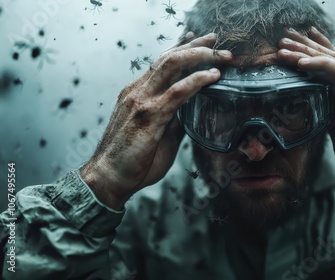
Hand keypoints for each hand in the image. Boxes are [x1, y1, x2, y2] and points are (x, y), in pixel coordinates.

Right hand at [80, 33, 232, 209]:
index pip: (162, 62)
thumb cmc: (131, 161)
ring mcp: (141, 101)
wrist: (107, 179)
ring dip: (201, 57)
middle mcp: (137, 91)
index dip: (184, 49)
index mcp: (137, 93)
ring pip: (172, 65)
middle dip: (197, 47)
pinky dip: (197, 80)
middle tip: (218, 43)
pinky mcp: (148, 116)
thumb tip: (192, 113)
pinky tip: (213, 77)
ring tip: (222, 57)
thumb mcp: (158, 135)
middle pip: (169, 57)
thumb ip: (174, 120)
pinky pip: (177, 92)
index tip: (204, 43)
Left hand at [277, 27, 334, 198]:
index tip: (296, 44)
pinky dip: (322, 67)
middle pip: (333, 60)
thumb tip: (321, 111)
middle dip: (307, 47)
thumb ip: (333, 118)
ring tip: (286, 48)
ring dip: (308, 54)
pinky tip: (303, 63)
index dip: (317, 52)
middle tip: (285, 37)